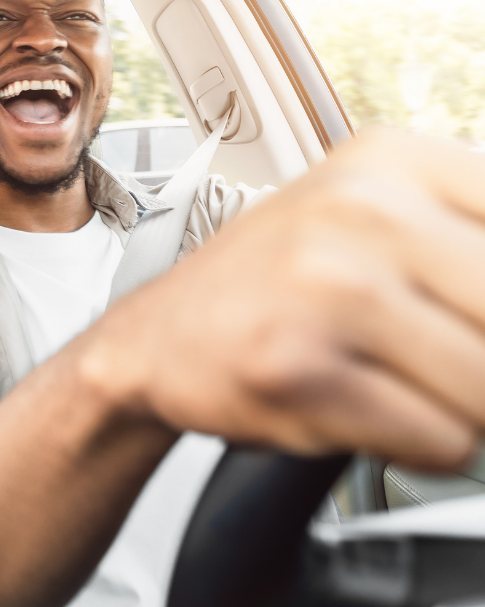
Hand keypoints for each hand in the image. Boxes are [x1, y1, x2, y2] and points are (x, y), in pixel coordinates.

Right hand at [88, 134, 484, 471]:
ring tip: (403, 388)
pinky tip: (365, 411)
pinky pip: (438, 439)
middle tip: (445, 364)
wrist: (153, 339)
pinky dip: (420, 446)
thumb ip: (470, 242)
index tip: (467, 319)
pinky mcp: (295, 368)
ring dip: (464, 413)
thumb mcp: (375, 218)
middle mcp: (363, 210)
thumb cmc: (276, 286)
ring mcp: (326, 287)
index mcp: (396, 160)